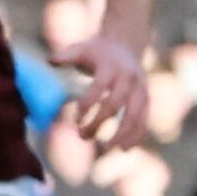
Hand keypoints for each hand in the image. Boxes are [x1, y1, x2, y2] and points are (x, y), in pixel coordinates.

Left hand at [54, 32, 147, 151]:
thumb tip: (49, 60)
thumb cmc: (97, 51)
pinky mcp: (147, 98)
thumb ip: (66, 55)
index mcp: (111, 67)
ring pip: (136, 115)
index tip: (75, 120)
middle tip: (82, 136)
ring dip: (122, 134)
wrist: (126, 45)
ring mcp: (141, 89)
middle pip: (116, 104)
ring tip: (106, 149)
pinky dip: (137, 134)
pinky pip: (145, 119)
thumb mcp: (81, 48)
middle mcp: (129, 79)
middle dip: (99, 122)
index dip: (88, 104)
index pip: (99, 88)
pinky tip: (125, 149)